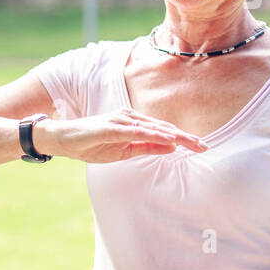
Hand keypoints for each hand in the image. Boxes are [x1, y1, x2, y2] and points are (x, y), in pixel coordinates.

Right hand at [38, 108, 205, 162]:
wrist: (64, 140)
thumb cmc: (92, 145)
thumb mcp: (124, 151)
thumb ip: (147, 148)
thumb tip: (171, 148)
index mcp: (134, 124)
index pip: (163, 132)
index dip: (183, 139)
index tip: (201, 147)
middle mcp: (130, 118)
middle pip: (163, 128)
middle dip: (185, 138)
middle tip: (205, 146)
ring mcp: (121, 120)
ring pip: (153, 128)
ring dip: (173, 135)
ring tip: (191, 143)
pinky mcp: (111, 126)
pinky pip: (136, 132)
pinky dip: (153, 135)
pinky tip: (166, 140)